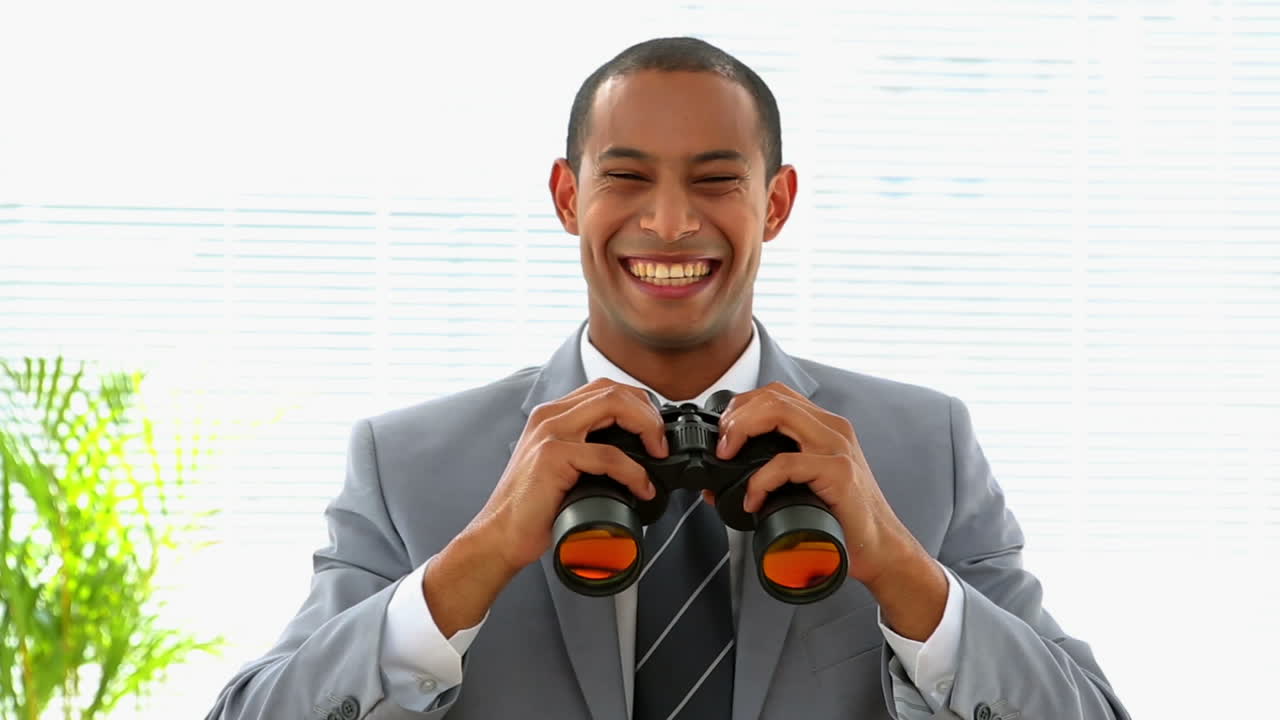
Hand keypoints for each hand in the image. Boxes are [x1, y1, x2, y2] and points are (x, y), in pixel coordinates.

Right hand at [473, 377, 666, 572]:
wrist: (501, 536)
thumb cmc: (534, 508)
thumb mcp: (565, 467)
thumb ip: (589, 450)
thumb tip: (637, 454)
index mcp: (553, 415)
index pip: (605, 388)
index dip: (638, 404)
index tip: (655, 431)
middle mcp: (550, 415)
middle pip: (613, 389)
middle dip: (648, 412)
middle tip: (662, 443)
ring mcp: (550, 433)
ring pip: (613, 406)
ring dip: (647, 428)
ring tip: (659, 455)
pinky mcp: (552, 456)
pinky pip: (608, 454)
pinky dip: (634, 471)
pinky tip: (642, 487)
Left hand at [711, 382, 946, 638]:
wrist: (880, 550)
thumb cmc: (840, 521)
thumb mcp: (801, 487)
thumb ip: (769, 475)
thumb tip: (716, 484)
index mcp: (823, 426)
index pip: (775, 393)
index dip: (742, 406)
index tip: (723, 435)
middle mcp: (832, 428)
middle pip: (773, 396)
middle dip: (736, 416)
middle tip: (721, 447)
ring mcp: (837, 447)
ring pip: (779, 413)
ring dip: (742, 431)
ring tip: (728, 458)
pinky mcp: (840, 472)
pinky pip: (787, 463)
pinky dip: (760, 480)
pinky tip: (754, 500)